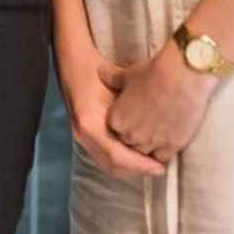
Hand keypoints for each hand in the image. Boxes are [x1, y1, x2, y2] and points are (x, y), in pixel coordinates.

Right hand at [56, 38, 166, 179]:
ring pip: (107, 165)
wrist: (73, 62)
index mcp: (90, 124)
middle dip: (137, 171)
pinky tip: (135, 159)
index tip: (160, 167)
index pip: (117, 156)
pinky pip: (103, 157)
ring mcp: (80, 137)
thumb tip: (157, 131)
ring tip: (150, 167)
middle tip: (159, 170)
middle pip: (112, 166)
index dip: (140, 165)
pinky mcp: (83, 136)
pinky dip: (120, 162)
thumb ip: (132, 110)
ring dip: (129, 169)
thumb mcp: (117, 87)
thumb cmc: (97, 70)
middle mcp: (83, 135)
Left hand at [100, 40, 216, 162]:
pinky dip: (164, 153)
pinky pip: (163, 158)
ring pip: (146, 154)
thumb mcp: (128, 74)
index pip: (116, 133)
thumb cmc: (153, 73)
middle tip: (147, 128)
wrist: (182, 77)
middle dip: (136, 139)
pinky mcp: (171, 145)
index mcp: (117, 120)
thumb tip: (101, 71)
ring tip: (159, 137)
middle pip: (129, 145)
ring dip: (150, 148)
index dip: (125, 127)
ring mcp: (151, 142)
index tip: (134, 121)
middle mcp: (131, 134)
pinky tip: (170, 142)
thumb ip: (112, 78)